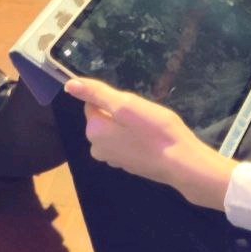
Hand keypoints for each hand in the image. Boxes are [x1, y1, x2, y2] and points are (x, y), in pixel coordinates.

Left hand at [65, 78, 236, 208]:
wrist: (181, 163)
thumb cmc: (156, 130)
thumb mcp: (127, 105)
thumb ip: (97, 94)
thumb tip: (69, 85)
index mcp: (94, 131)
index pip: (93, 103)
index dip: (115, 99)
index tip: (134, 104)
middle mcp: (97, 148)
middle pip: (105, 117)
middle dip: (123, 112)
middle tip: (144, 115)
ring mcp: (112, 159)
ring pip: (117, 129)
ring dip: (130, 124)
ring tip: (150, 127)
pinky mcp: (127, 165)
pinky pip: (126, 142)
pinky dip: (136, 138)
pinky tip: (152, 139)